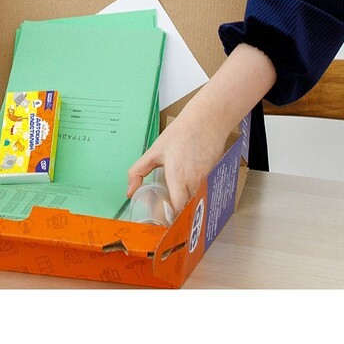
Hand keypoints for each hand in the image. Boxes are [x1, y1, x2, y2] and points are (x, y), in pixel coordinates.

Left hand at [126, 43, 277, 216]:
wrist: (207, 120)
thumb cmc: (180, 133)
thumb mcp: (154, 151)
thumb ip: (138, 171)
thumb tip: (129, 192)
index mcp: (178, 177)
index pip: (177, 210)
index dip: (170, 219)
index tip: (162, 223)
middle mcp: (194, 182)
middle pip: (188, 210)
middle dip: (179, 217)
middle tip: (168, 221)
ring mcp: (206, 180)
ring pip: (197, 202)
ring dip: (189, 207)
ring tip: (177, 210)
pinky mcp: (214, 176)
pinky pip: (205, 192)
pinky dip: (197, 197)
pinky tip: (189, 195)